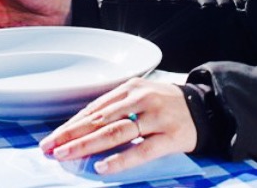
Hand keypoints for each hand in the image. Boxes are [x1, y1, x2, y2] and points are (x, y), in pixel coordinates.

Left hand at [39, 78, 196, 174]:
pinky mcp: (170, 136)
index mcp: (131, 88)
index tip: (51, 139)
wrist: (206, 108)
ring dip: (87, 145)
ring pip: (116, 132)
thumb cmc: (166, 105)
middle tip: (50, 148)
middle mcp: (141, 99)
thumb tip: (81, 128)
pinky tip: (102, 166)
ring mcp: (156, 117)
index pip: (94, 109)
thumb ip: (116, 109)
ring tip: (66, 155)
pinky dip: (120, 159)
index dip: (71, 125)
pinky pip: (141, 150)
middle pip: (100, 119)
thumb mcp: (141, 97)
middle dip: (71, 135)